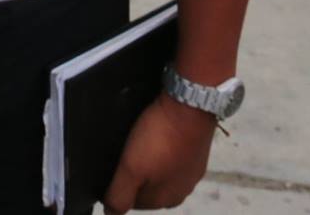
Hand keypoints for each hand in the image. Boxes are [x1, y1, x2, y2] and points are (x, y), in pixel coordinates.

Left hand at [102, 94, 216, 212]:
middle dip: (135, 175)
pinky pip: (173, 157)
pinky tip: (156, 136)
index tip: (114, 164)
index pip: (134, 203)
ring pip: (161, 172)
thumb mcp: (132, 169)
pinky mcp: (197, 152)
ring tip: (138, 141)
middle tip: (124, 151)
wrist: (191, 105)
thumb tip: (111, 213)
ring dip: (149, 161)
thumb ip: (120, 195)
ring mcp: (192, 171)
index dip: (119, 186)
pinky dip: (162, 149)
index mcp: (166, 200)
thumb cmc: (159, 138)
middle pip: (148, 188)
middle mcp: (182, 191)